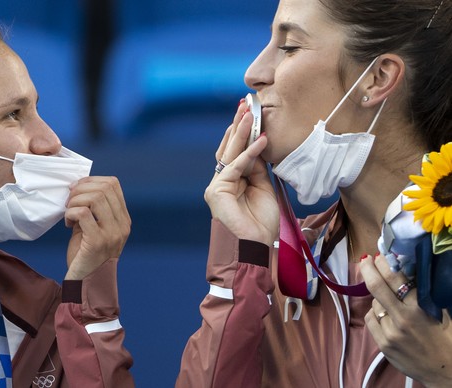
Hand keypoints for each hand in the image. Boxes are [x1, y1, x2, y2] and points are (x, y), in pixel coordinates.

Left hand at [64, 176, 130, 279]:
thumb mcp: (95, 228)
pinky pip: (83, 213)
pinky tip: (67, 223)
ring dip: (75, 201)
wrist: (87, 283)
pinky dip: (71, 213)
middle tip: (69, 201)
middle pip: (104, 188)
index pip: (113, 184)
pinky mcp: (98, 241)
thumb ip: (93, 209)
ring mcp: (112, 233)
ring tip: (68, 212)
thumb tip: (79, 186)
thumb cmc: (86, 255)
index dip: (92, 180)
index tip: (76, 189)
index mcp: (123, 219)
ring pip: (95, 198)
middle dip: (81, 189)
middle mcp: (122, 225)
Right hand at [204, 102, 277, 244]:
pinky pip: (235, 167)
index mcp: (232, 182)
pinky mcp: (217, 192)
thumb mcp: (263, 188)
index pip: (235, 153)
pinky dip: (249, 153)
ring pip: (229, 154)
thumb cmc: (261, 223)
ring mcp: (217, 186)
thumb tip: (257, 146)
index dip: (242, 134)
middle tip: (244, 105)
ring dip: (240, 132)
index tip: (249, 115)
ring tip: (248, 115)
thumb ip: (257, 168)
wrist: (257, 247)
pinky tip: (260, 140)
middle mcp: (221, 182)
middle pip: (229, 149)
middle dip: (237, 127)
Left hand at [361, 254, 451, 386]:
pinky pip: (370, 319)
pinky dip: (375, 313)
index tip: (379, 255)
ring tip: (389, 300)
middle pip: (377, 286)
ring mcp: (389, 332)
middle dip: (368, 268)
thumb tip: (408, 273)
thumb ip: (425, 294)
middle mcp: (401, 318)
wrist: (445, 372)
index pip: (396, 277)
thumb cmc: (447, 339)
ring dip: (378, 298)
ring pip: (374, 304)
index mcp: (418, 308)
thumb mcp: (441, 313)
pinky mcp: (382, 344)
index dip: (385, 263)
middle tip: (366, 259)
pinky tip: (384, 314)